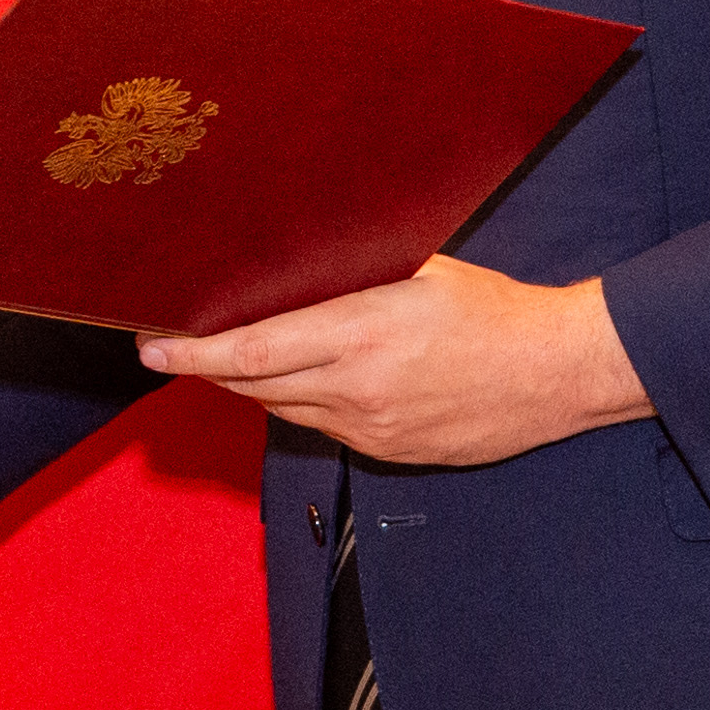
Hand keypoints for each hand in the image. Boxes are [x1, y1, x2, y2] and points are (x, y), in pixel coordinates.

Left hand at [136, 255, 649, 466]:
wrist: (557, 374)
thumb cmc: (493, 311)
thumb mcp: (420, 268)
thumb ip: (352, 270)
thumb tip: (291, 256)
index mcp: (361, 335)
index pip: (252, 352)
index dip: (193, 354)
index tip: (152, 348)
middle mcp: (357, 389)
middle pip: (255, 387)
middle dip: (210, 368)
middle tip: (174, 345)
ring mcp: (371, 429)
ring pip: (284, 409)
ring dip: (253, 385)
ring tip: (233, 355)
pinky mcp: (387, 453)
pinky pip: (322, 427)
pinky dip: (299, 402)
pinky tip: (301, 378)